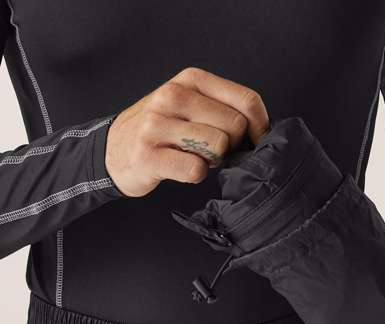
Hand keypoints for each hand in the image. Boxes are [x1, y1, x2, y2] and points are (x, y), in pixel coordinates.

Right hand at [105, 67, 269, 196]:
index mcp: (191, 80)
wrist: (113, 148)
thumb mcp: (190, 104)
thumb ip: (223, 108)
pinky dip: (196, 174)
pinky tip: (184, 168)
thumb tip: (262, 132)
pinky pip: (195, 169)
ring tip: (197, 157)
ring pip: (218, 146)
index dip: (260, 128)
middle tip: (215, 151)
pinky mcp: (148, 155)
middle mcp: (173, 96)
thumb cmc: (162, 129)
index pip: (247, 101)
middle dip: (233, 146)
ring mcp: (157, 125)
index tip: (253, 142)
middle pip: (235, 126)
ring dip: (214, 160)